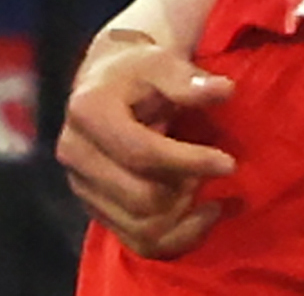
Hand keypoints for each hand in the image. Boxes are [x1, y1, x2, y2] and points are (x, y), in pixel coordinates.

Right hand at [58, 30, 238, 259]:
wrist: (107, 84)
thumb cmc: (138, 71)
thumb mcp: (162, 63)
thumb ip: (188, 80)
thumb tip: (224, 90)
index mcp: (89, 113)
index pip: (141, 153)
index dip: (189, 161)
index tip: (228, 162)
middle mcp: (75, 154)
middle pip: (140, 197)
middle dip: (185, 188)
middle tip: (214, 170)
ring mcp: (81, 187)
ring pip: (139, 228)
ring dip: (182, 216)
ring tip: (205, 189)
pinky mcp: (93, 208)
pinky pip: (137, 242)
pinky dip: (176, 238)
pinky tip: (203, 216)